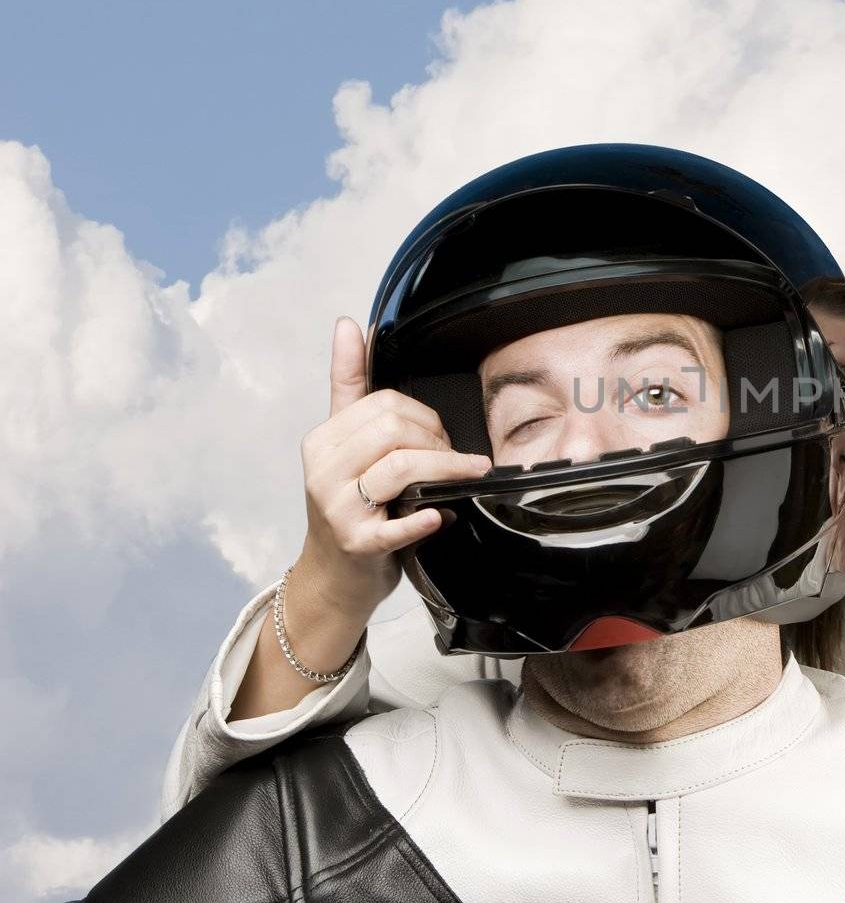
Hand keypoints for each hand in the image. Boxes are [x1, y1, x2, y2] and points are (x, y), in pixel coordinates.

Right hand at [295, 316, 491, 618]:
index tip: (442, 437)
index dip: (425, 417)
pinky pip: (395, 525)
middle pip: (394, 431)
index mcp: (323, 439)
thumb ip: (351, 385)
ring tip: (464, 479)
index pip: (385, 405)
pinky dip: (422, 519)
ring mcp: (336, 508)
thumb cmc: (351, 507)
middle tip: (457, 461)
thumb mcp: (347, 445)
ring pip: (401, 468)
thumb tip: (349, 325)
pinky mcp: (355, 543)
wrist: (336, 577)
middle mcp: (323, 469)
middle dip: (438, 442)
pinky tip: (439, 516)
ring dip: (446, 470)